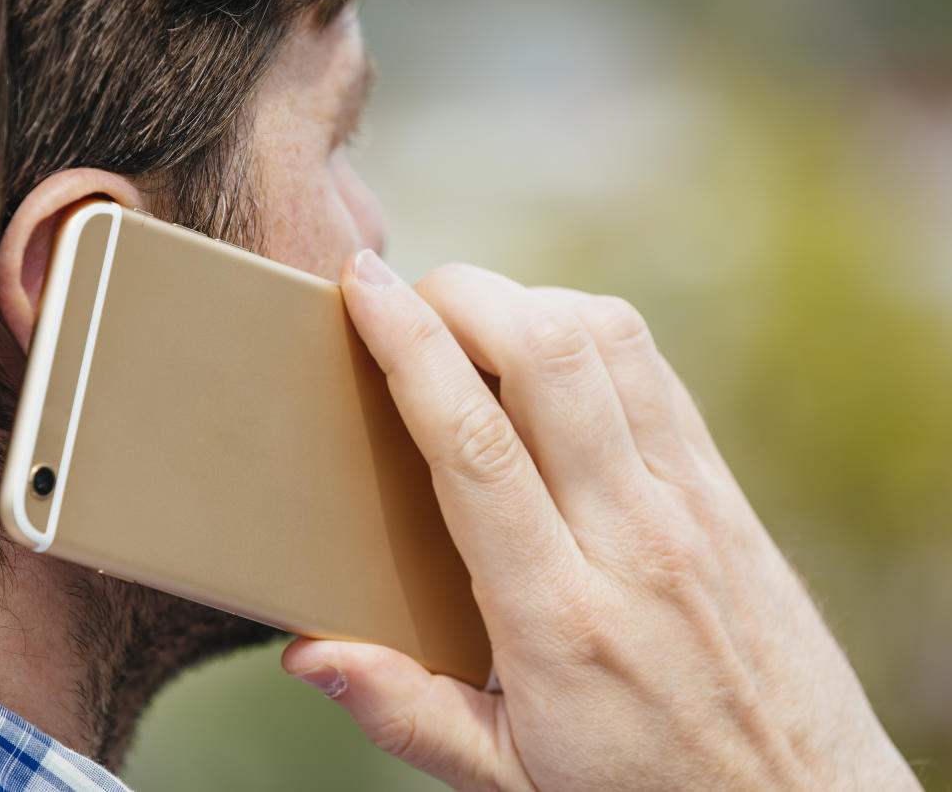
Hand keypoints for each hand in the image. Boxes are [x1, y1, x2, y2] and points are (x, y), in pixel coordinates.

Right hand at [282, 252, 917, 790]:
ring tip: (473, 319)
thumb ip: (405, 712)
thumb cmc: (643, 790)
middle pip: (548, 357)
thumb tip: (309, 654)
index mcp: (556, 616)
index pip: (472, 442)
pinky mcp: (724, 492)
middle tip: (409, 292)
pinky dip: (591, 333)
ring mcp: (690, 505)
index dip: (409, 347)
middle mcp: (631, 539)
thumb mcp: (507, 778)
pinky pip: (656, 372)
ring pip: (610, 343)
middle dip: (466, 294)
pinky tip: (550, 354)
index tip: (364, 290)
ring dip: (530, 301)